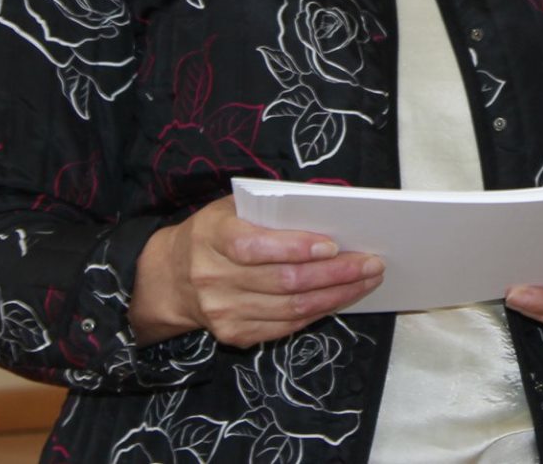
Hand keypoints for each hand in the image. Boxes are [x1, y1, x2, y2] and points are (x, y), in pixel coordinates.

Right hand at [131, 195, 383, 348]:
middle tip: (370, 263)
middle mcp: (213, 278)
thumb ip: (270, 208)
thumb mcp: (231, 208)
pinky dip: (317, 313)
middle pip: (282, 281)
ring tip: (366, 281)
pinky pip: (284, 327)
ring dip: (335, 295)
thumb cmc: (215, 232)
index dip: (294, 248)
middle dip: (334, 274)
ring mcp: (223, 312)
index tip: (331, 246)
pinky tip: (340, 299)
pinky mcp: (234, 334)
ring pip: (290, 309)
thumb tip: (327, 208)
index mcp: (212, 237)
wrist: (172, 277)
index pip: (253, 246)